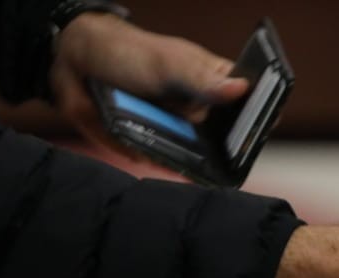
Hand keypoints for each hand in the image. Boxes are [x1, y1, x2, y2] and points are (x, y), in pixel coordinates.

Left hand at [49, 12, 247, 158]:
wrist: (77, 63)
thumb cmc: (128, 53)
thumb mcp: (168, 64)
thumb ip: (202, 80)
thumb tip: (241, 88)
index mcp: (215, 84)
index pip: (250, 106)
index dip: (259, 120)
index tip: (261, 131)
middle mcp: (202, 111)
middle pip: (228, 141)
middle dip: (225, 149)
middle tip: (218, 149)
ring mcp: (180, 130)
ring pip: (198, 158)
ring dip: (191, 160)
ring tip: (185, 155)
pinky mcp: (157, 145)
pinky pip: (166, 163)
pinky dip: (161, 163)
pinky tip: (158, 158)